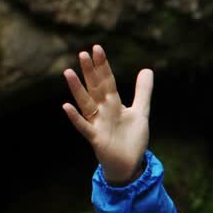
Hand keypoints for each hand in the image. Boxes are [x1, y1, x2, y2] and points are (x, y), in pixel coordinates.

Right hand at [63, 44, 152, 185]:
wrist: (130, 164)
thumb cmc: (132, 139)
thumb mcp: (141, 112)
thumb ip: (142, 92)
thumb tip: (146, 69)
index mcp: (113, 103)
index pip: (107, 81)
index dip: (103, 66)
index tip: (97, 48)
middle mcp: (102, 111)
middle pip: (95, 88)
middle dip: (90, 72)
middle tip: (83, 54)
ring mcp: (97, 124)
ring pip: (85, 103)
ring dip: (77, 89)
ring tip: (68, 72)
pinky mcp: (96, 138)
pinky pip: (83, 126)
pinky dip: (75, 118)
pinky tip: (66, 106)